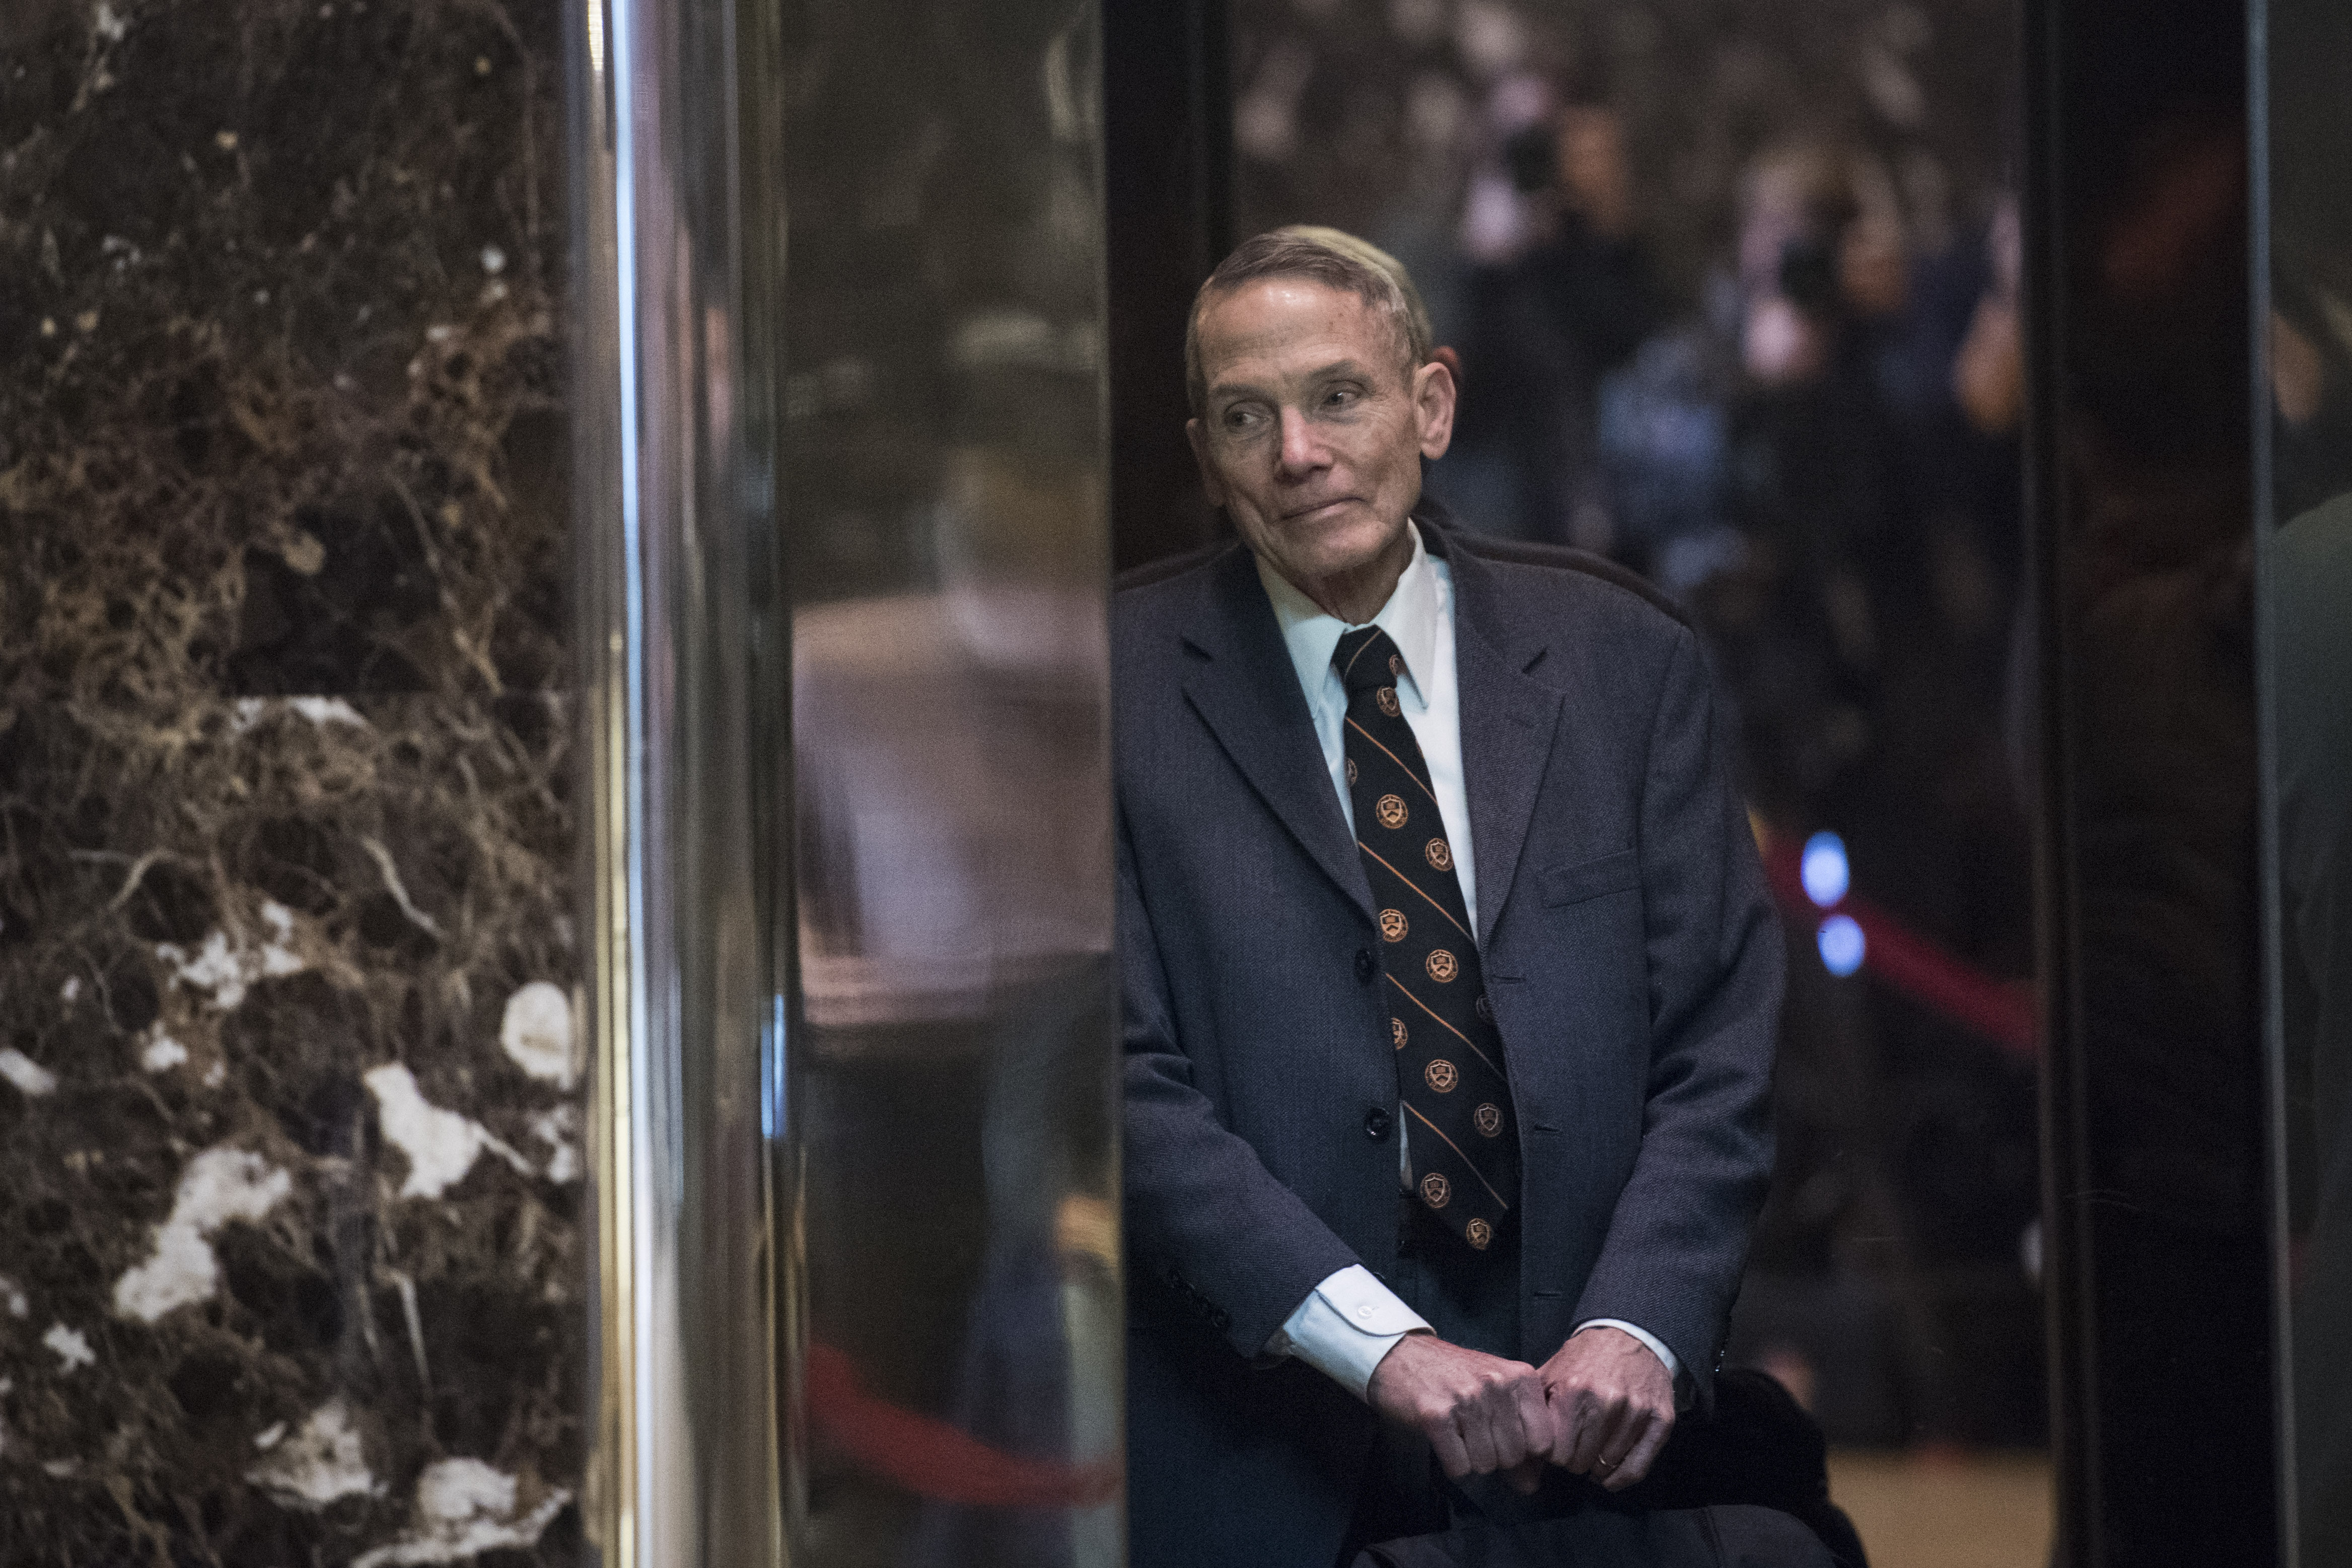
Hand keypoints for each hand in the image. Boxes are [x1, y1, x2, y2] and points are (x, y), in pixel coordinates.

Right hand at [1366, 1333, 1556, 1491]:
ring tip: (1458, 1430)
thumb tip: (1531, 1487)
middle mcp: (1497, 1384)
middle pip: (1513, 1457)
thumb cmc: (1454, 1376)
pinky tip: (1443, 1437)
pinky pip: (1459, 1467)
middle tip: (1474, 1431)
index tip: (1504, 1436)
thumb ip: (1521, 1437)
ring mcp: (1467, 1399)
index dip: (1524, 1451)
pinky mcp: (1436, 1415)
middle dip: (1494, 1456)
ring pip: (1486, 1465)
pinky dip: (1451, 1462)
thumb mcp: (1497, 1395)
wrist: (1401, 1354)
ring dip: (1470, 1458)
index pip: (1543, 1442)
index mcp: (1521, 1377)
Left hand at [1536, 1326, 1674, 1490]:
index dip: (1553, 1454)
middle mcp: (1605, 1402)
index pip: (1555, 1454)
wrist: (1629, 1335)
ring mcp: (1635, 1411)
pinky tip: (1610, 1475)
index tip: (1556, 1446)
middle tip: (1576, 1446)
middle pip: (1580, 1463)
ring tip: (1592, 1450)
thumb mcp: (1550, 1375)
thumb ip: (1532, 1411)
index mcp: (1572, 1391)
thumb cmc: (1584, 1359)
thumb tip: (1521, 1455)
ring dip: (1596, 1466)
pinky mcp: (1660, 1419)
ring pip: (1606, 1467)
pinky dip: (1621, 1478)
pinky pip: (1637, 1468)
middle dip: (1574, 1460)